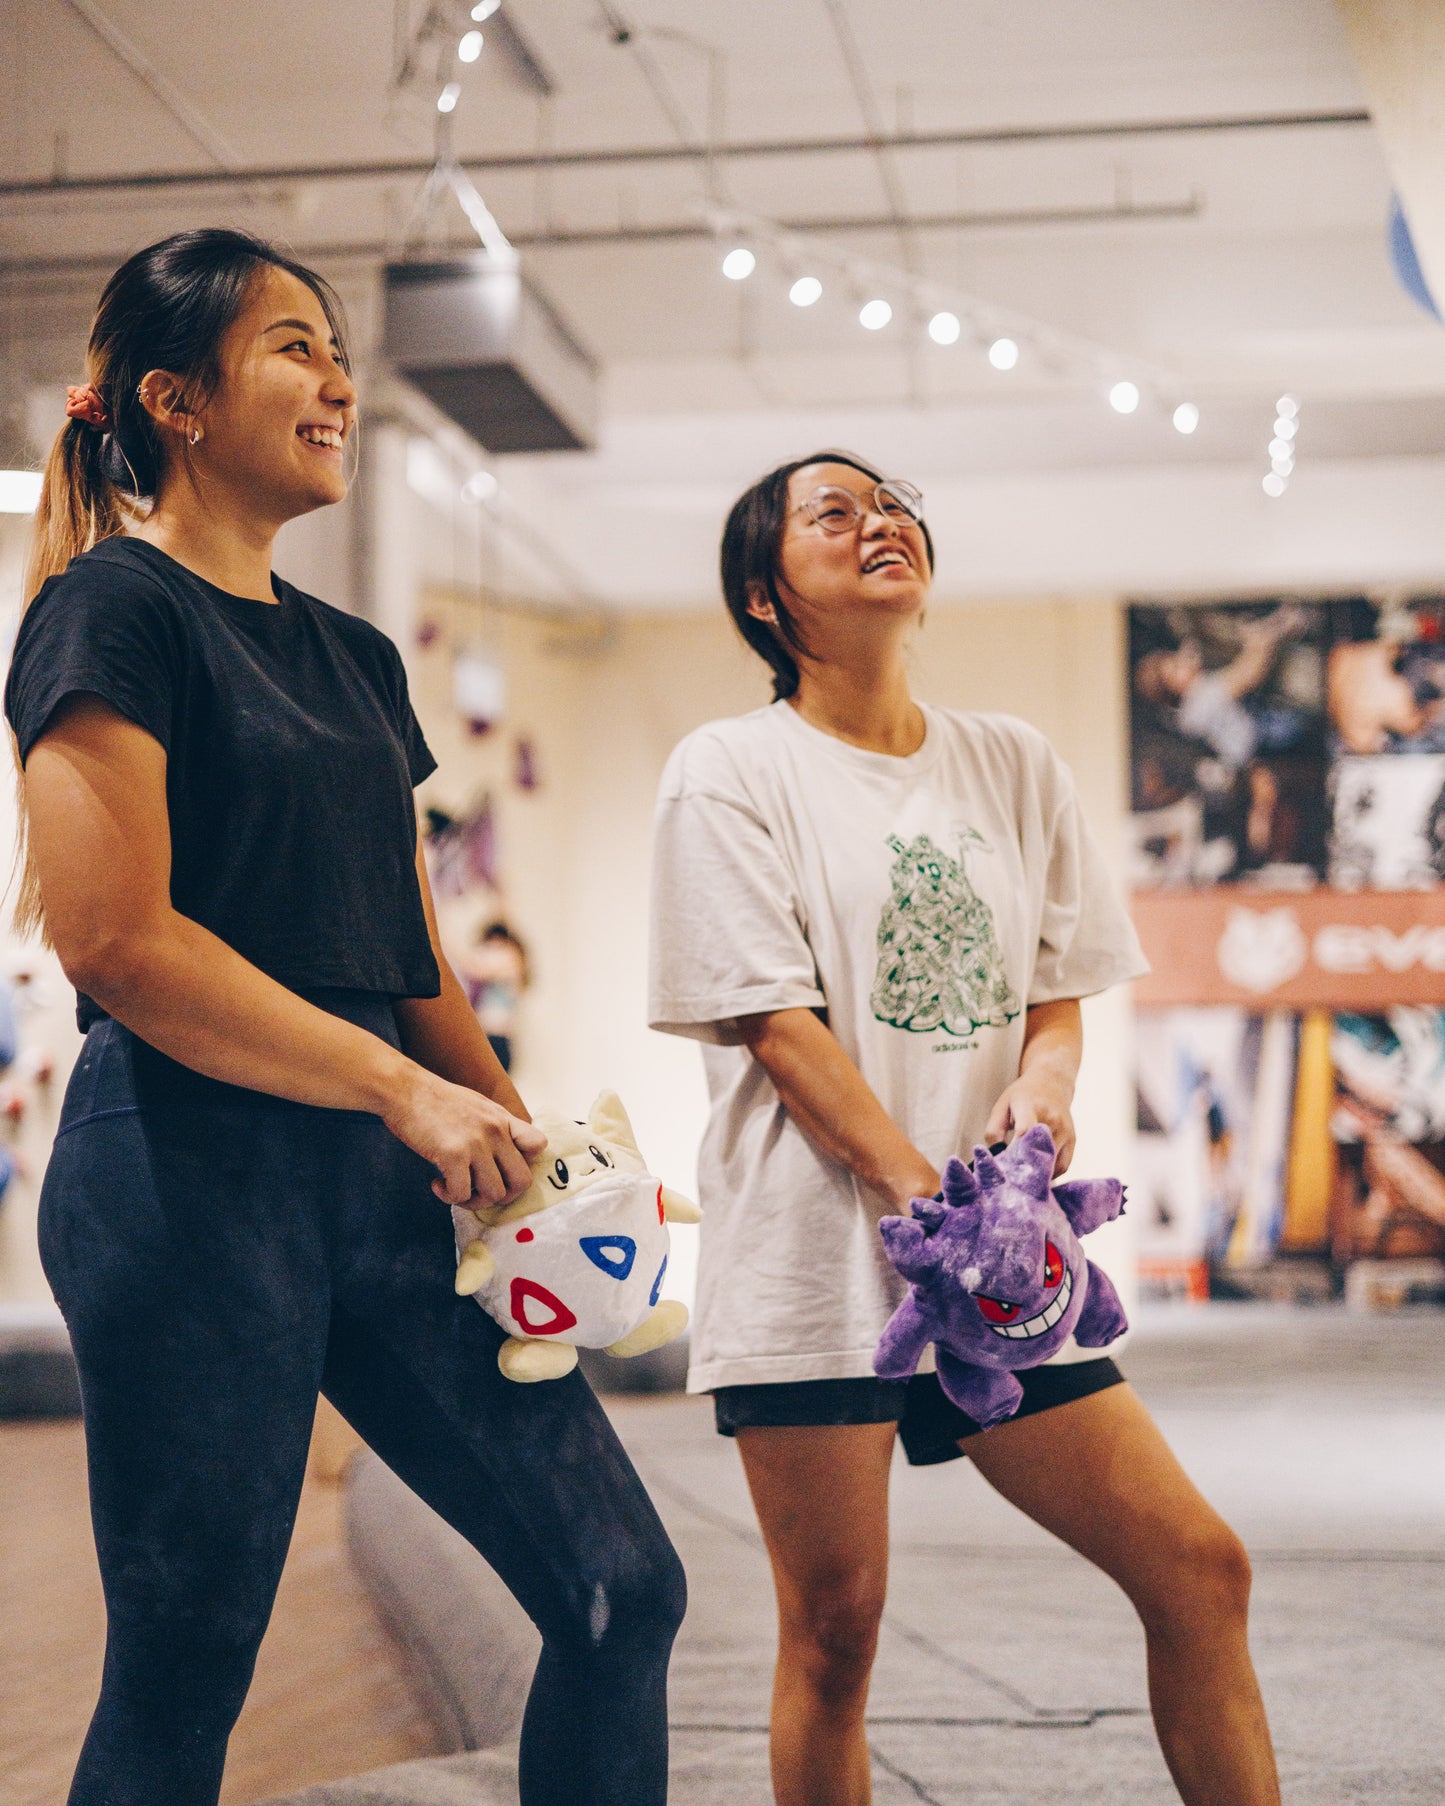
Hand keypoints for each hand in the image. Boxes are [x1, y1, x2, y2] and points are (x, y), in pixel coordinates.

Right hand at [383, 1066, 547, 1206]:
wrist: (405, 1089)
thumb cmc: (436, 1099)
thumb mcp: (477, 1105)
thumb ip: (494, 1126)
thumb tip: (501, 1153)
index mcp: (503, 1119)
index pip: (538, 1145)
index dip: (523, 1164)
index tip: (501, 1168)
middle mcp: (496, 1131)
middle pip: (522, 1181)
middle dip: (503, 1196)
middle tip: (480, 1192)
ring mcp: (476, 1144)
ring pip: (494, 1194)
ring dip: (474, 1201)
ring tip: (455, 1189)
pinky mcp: (453, 1155)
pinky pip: (461, 1193)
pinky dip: (449, 1196)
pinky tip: (437, 1184)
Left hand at [984, 1074, 1075, 1174]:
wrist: (1052, 1083)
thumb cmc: (1021, 1096)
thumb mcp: (1001, 1106)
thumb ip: (994, 1130)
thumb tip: (996, 1157)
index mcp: (1029, 1106)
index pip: (1025, 1131)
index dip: (1014, 1153)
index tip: (1004, 1169)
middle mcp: (1051, 1119)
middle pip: (1039, 1152)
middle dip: (1024, 1171)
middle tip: (1011, 1182)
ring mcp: (1064, 1130)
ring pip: (1052, 1164)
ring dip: (1038, 1175)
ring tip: (1023, 1179)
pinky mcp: (1073, 1140)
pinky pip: (1063, 1166)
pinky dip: (1050, 1174)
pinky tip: (1038, 1173)